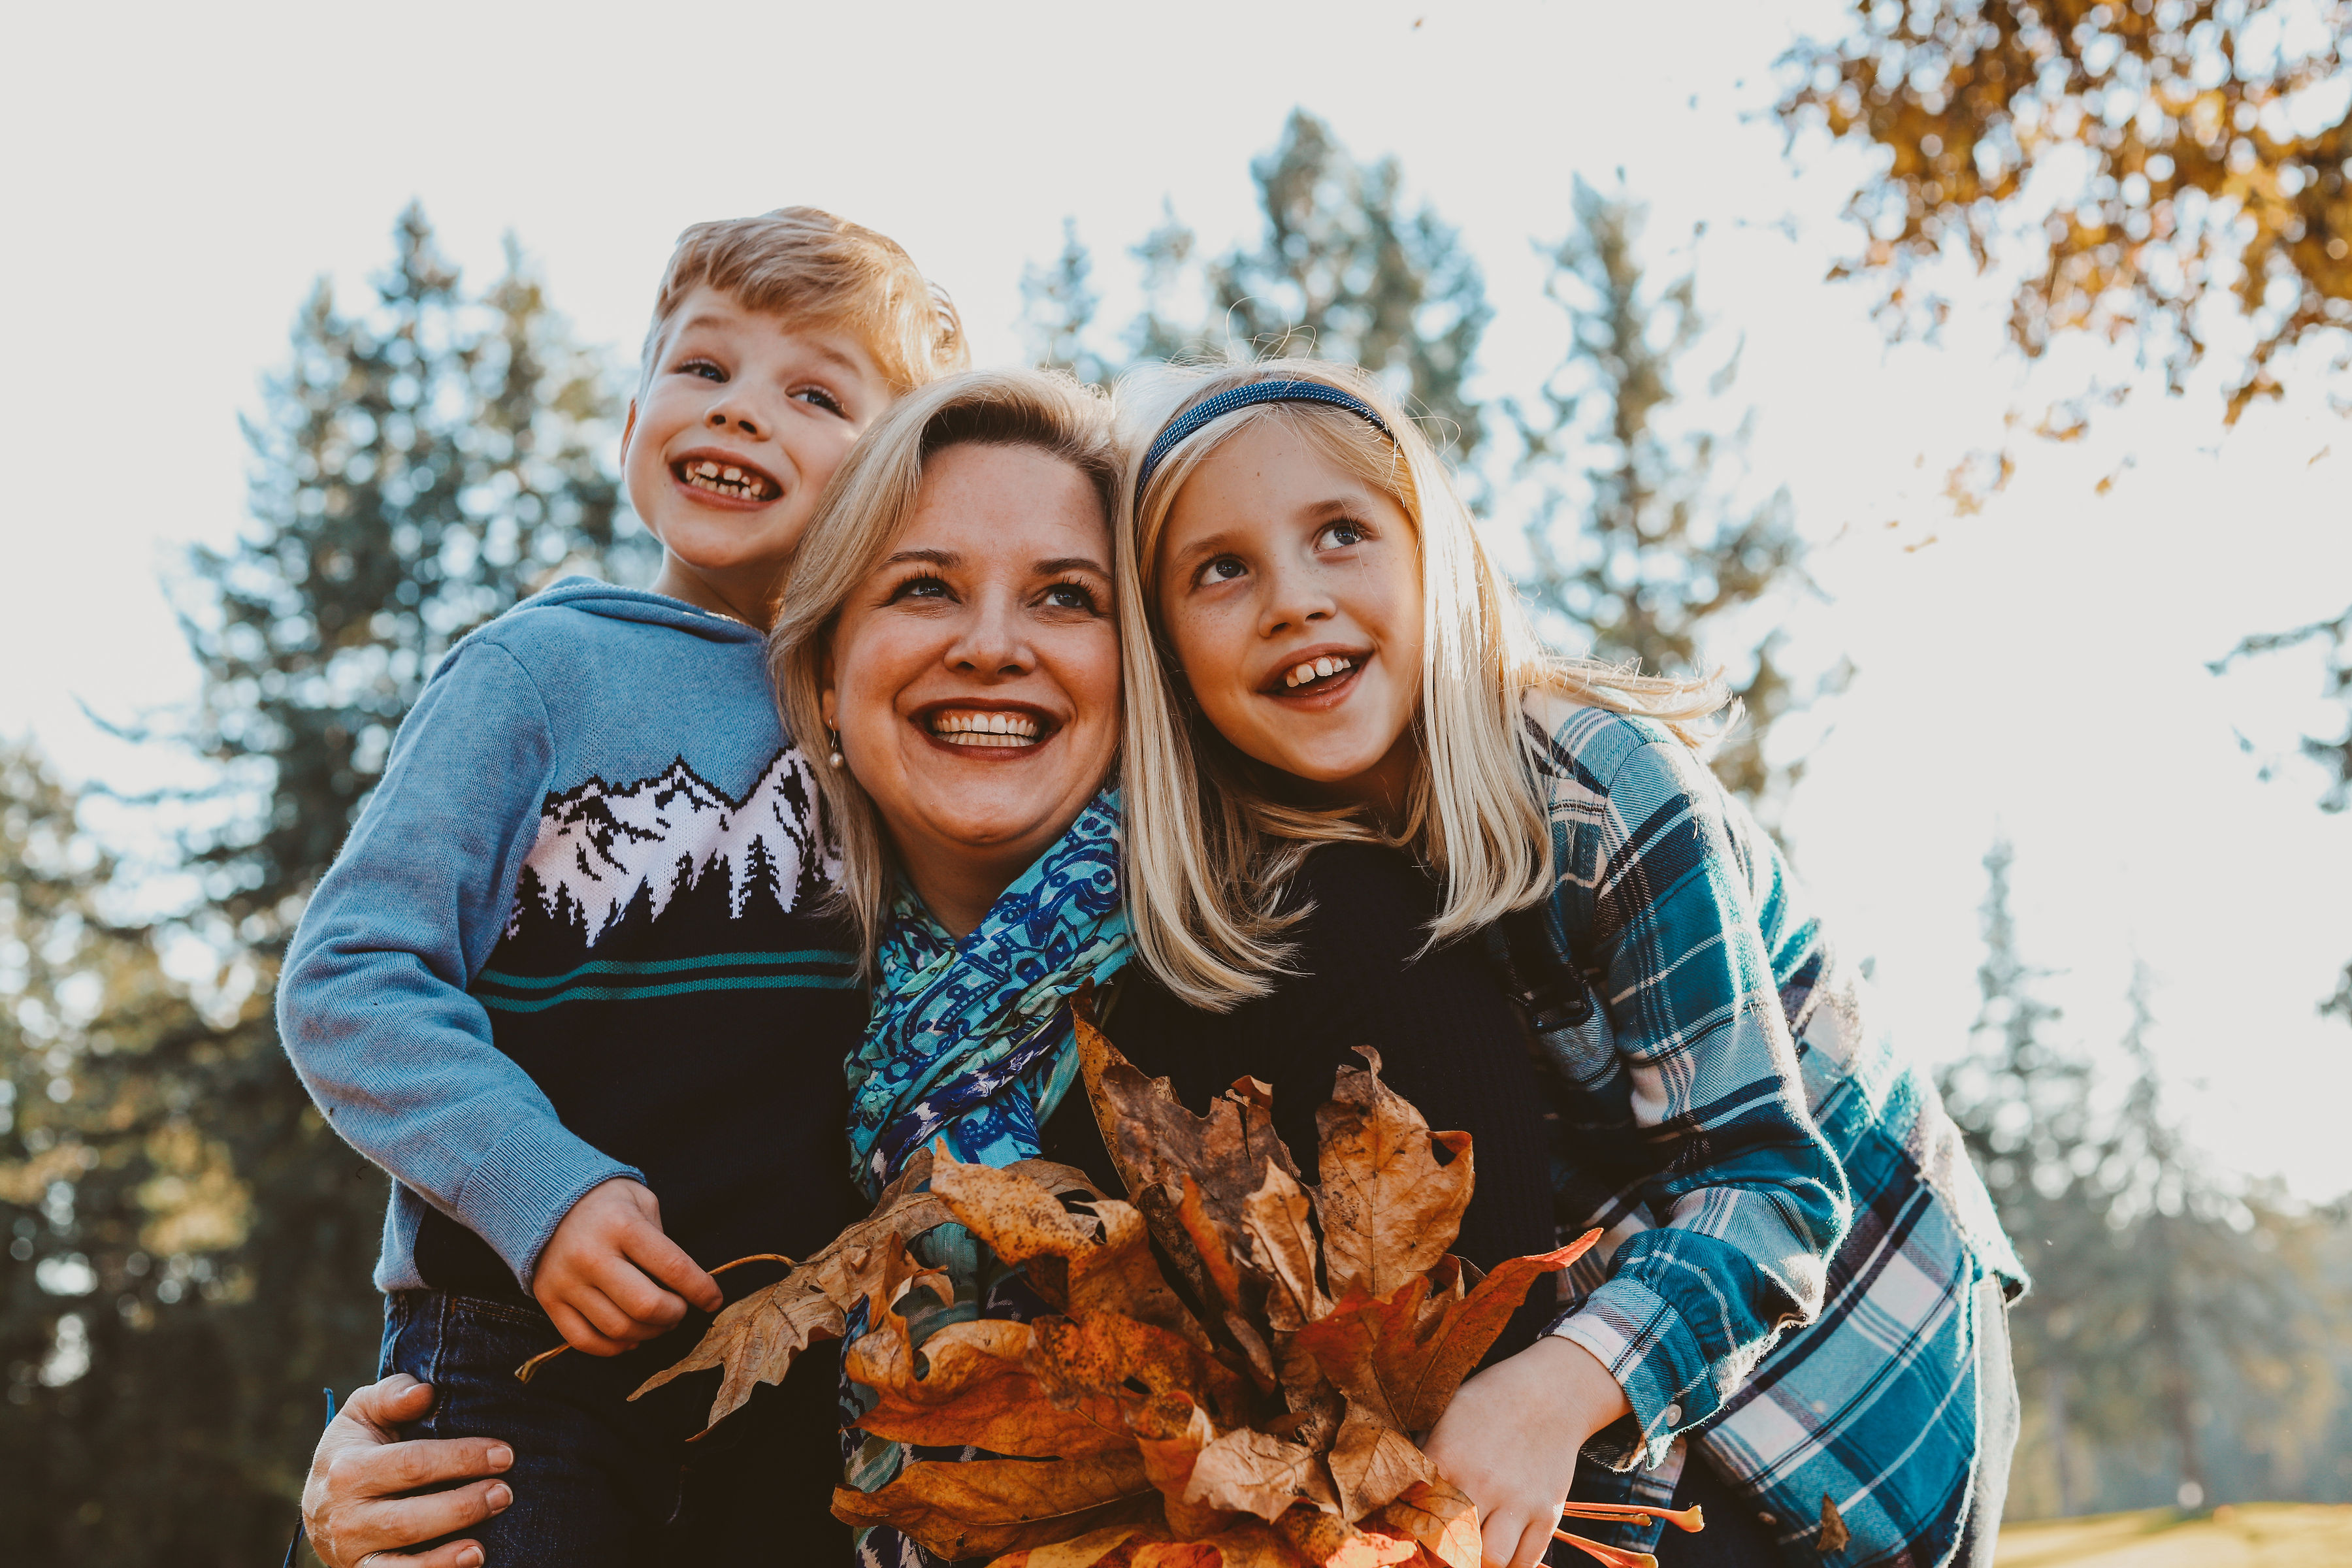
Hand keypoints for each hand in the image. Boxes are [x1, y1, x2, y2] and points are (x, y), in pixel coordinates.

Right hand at [301, 1374, 512, 1567]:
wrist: (318, 1501)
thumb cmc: (355, 1446)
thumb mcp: (364, 1411)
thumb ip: (392, 1395)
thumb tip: (425, 1392)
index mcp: (348, 1469)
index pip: (413, 1465)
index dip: (462, 1458)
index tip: (504, 1453)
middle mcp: (343, 1516)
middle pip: (409, 1519)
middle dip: (463, 1507)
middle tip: (505, 1492)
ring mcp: (350, 1552)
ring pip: (400, 1563)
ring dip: (447, 1556)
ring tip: (484, 1545)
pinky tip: (467, 1564)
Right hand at [531, 1177, 722, 1355]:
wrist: (545, 1198)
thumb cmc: (608, 1203)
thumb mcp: (642, 1202)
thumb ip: (664, 1242)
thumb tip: (685, 1288)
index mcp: (622, 1225)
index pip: (673, 1267)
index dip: (701, 1289)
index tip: (714, 1299)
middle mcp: (591, 1255)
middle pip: (646, 1306)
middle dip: (675, 1314)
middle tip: (680, 1309)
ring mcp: (566, 1281)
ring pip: (619, 1329)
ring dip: (650, 1332)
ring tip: (659, 1321)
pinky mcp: (548, 1300)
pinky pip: (585, 1341)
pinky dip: (615, 1347)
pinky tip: (631, 1335)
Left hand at [1423, 1335, 1634, 1567]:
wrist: (1551, 1391)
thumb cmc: (1491, 1400)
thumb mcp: (1447, 1414)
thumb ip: (1425, 1453)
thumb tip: (1400, 1485)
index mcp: (1448, 1457)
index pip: (1414, 1512)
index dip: (1408, 1529)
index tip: (1410, 1532)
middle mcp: (1482, 1483)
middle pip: (1450, 1544)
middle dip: (1441, 1552)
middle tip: (1441, 1547)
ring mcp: (1518, 1501)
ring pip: (1491, 1559)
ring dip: (1479, 1561)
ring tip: (1472, 1553)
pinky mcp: (1548, 1512)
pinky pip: (1527, 1560)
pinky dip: (1511, 1565)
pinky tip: (1500, 1554)